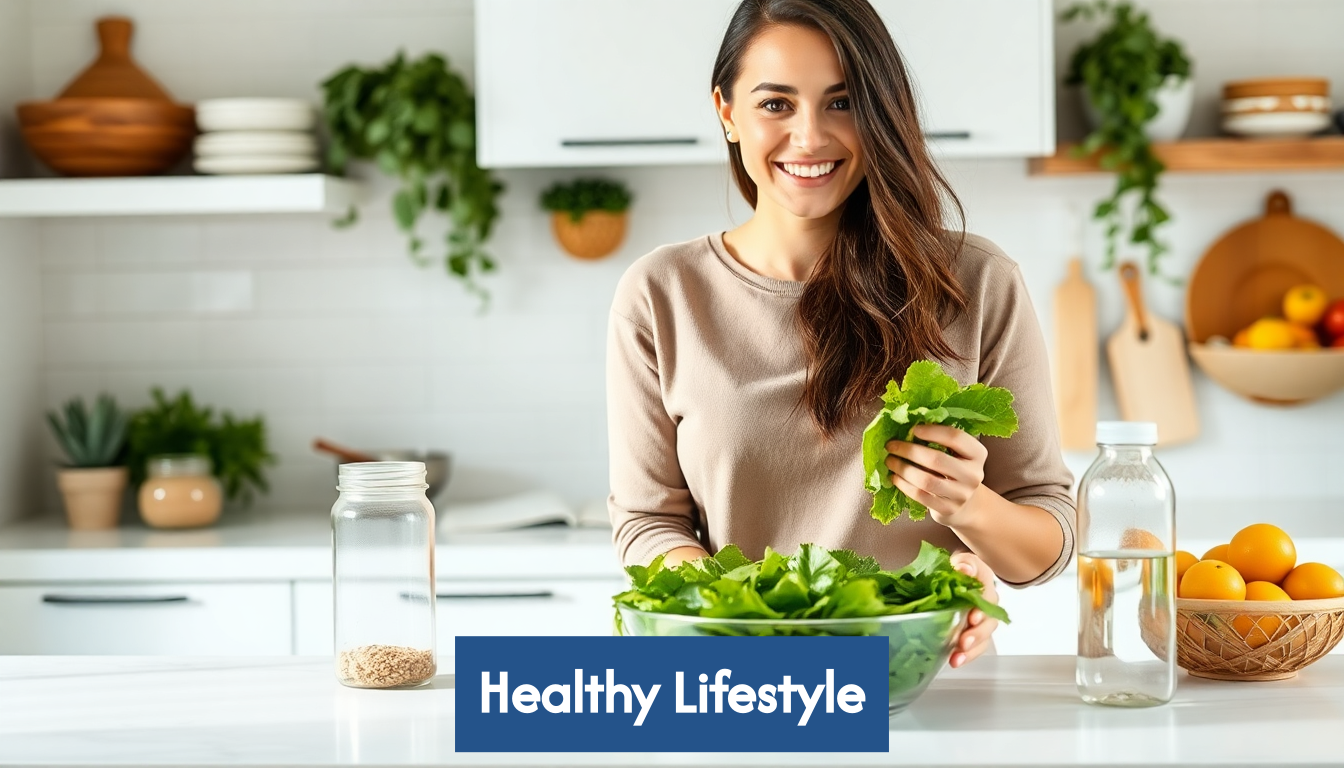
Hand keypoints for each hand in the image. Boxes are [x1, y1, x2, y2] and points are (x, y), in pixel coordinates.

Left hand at [885, 423, 987, 525]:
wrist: (965, 503)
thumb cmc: (954, 470)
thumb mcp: (956, 454)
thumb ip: (940, 440)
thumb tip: (908, 424)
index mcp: (977, 454)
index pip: (955, 437)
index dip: (933, 431)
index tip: (913, 429)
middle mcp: (973, 474)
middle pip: (937, 459)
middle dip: (909, 450)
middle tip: (891, 445)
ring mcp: (961, 494)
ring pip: (926, 480)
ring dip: (902, 468)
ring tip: (889, 460)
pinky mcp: (948, 509)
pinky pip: (920, 495)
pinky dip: (903, 485)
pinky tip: (894, 477)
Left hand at [947, 552, 998, 667]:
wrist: (950, 577)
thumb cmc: (954, 569)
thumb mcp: (956, 561)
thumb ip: (962, 563)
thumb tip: (963, 569)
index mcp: (983, 579)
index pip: (987, 590)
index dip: (982, 605)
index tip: (973, 617)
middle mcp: (988, 600)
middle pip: (989, 619)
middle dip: (977, 633)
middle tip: (963, 641)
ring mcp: (983, 618)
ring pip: (984, 636)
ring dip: (972, 649)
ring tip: (957, 657)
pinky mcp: (974, 632)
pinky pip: (975, 647)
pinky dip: (966, 655)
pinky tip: (955, 661)